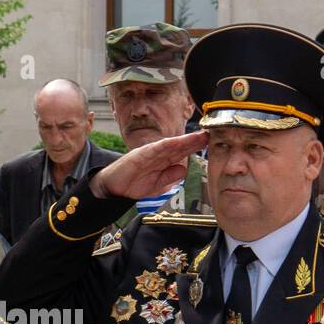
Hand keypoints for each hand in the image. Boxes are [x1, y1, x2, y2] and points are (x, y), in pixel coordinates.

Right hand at [90, 130, 207, 199]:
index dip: (194, 146)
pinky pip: (154, 150)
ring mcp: (149, 153)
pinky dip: (166, 145)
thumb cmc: (134, 184)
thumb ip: (170, 177)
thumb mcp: (158, 184)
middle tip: (210, 134)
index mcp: (162, 160)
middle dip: (194, 140)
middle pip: (179, 146)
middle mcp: (157, 154)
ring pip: (170, 145)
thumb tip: (183, 170)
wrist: (113, 188)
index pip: (182, 152)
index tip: (209, 142)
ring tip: (199, 136)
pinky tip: (177, 142)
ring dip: (184, 140)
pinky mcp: (139, 155)